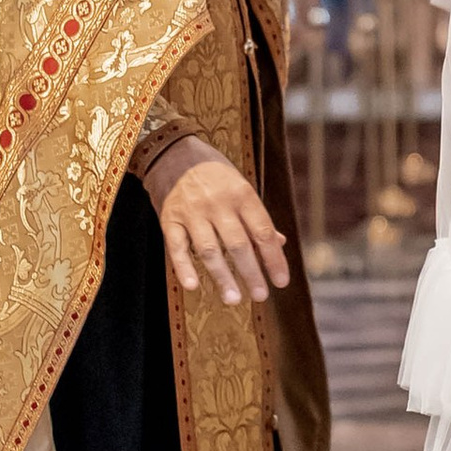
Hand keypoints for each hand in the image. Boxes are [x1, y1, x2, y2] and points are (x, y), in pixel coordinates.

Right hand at [147, 139, 288, 304]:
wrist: (172, 151)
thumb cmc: (213, 172)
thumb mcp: (240, 186)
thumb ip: (257, 217)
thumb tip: (279, 243)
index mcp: (242, 194)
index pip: (262, 232)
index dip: (274, 259)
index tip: (281, 281)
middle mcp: (218, 203)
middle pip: (238, 244)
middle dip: (251, 273)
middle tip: (260, 296)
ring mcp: (192, 212)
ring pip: (209, 250)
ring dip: (222, 276)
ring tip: (233, 299)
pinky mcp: (169, 218)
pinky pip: (177, 247)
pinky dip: (183, 267)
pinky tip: (193, 285)